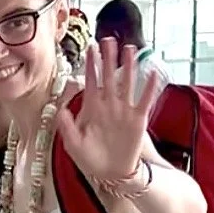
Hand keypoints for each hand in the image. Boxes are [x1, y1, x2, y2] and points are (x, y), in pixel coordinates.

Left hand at [55, 38, 161, 184]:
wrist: (111, 173)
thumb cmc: (90, 158)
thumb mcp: (73, 144)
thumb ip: (66, 127)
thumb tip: (60, 110)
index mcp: (92, 108)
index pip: (91, 81)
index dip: (91, 65)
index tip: (90, 48)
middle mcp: (108, 105)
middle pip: (109, 77)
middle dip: (108, 59)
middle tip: (109, 39)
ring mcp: (124, 111)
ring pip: (127, 84)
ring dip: (129, 67)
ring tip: (130, 49)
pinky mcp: (138, 120)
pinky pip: (144, 101)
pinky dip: (149, 88)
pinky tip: (152, 73)